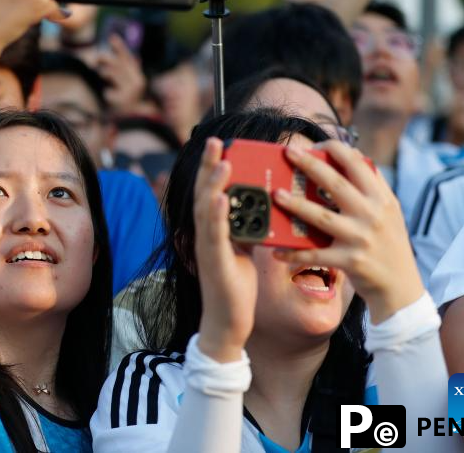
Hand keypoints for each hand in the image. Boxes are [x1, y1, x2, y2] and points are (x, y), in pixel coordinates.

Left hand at [96, 34, 146, 113]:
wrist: (129, 125)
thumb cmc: (125, 105)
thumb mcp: (126, 87)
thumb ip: (125, 72)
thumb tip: (132, 56)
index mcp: (139, 79)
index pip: (128, 59)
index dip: (120, 48)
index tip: (111, 37)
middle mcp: (138, 84)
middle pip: (119, 64)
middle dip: (106, 59)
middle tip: (97, 58)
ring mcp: (131, 93)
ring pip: (113, 73)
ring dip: (104, 73)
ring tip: (102, 76)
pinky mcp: (122, 102)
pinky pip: (109, 91)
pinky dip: (107, 93)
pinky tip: (109, 97)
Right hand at [194, 138, 257, 362]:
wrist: (227, 321)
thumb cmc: (235, 285)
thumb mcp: (243, 249)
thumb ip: (245, 227)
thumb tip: (259, 206)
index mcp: (213, 229)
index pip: (211, 192)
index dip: (213, 168)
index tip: (221, 144)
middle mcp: (204, 235)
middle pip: (204, 194)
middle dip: (209, 167)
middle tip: (215, 141)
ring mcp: (207, 248)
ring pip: (207, 210)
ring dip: (214, 185)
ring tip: (224, 163)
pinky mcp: (214, 263)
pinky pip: (215, 235)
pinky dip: (218, 216)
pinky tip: (223, 199)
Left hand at [271, 141, 423, 323]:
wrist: (401, 287)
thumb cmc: (390, 244)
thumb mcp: (391, 211)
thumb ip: (374, 186)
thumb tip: (354, 156)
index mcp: (381, 199)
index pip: (358, 164)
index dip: (335, 149)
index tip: (315, 144)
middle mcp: (372, 215)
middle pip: (335, 184)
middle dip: (310, 165)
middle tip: (289, 152)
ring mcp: (360, 238)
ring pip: (321, 216)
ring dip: (296, 204)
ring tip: (276, 194)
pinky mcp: (350, 261)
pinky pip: (315, 255)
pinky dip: (294, 253)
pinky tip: (277, 249)